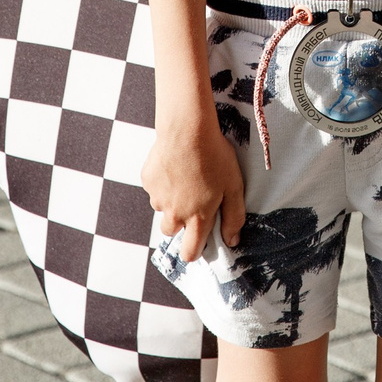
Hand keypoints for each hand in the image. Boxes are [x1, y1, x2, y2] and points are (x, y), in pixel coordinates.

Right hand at [142, 116, 245, 262]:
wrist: (187, 129)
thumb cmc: (214, 156)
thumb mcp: (234, 187)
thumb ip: (233, 218)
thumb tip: (231, 241)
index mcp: (197, 218)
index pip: (189, 252)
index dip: (194, 251)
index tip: (198, 242)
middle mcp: (174, 213)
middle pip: (171, 231)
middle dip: (180, 222)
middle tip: (192, 200)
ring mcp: (158, 197)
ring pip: (162, 207)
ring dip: (171, 200)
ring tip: (185, 176)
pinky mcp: (148, 180)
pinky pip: (154, 188)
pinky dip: (163, 181)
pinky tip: (174, 165)